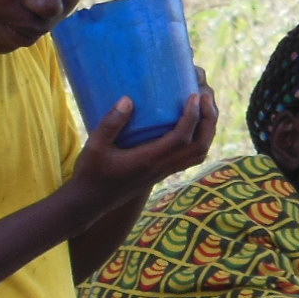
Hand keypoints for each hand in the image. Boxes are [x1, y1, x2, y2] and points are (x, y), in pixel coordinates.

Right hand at [67, 70, 219, 212]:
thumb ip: (111, 123)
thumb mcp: (95, 146)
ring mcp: (164, 172)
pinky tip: (193, 124)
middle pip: (199, 147)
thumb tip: (128, 99)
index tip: (194, 95)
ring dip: (207, 130)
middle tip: (206, 95)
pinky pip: (190, 158)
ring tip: (205, 106)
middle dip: (208, 120)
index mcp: (148, 160)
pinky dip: (199, 139)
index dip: (192, 116)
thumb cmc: (90, 173)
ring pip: (198, 154)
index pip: (181, 139)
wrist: (90, 202)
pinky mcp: (162, 173)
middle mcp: (161, 167)